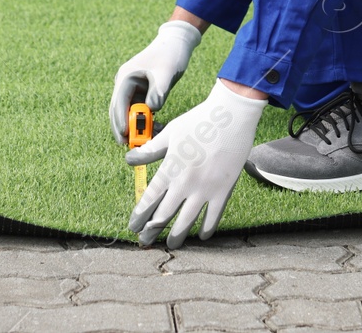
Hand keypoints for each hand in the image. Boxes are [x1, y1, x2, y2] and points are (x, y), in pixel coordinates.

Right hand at [109, 19, 201, 142]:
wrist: (176, 43)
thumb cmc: (170, 54)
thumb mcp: (166, 72)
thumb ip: (158, 91)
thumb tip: (152, 109)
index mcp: (126, 76)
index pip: (119, 102)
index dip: (120, 120)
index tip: (124, 136)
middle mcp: (126, 84)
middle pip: (119, 110)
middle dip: (123, 128)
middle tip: (129, 146)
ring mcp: (133, 89)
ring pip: (129, 113)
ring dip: (136, 126)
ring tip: (146, 140)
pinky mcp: (142, 93)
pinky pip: (139, 111)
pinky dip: (145, 121)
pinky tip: (156, 129)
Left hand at [126, 80, 265, 247]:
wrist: (232, 116)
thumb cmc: (199, 121)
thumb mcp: (171, 133)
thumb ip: (151, 150)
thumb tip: (129, 159)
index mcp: (170, 168)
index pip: (150, 199)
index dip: (139, 215)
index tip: (133, 226)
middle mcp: (186, 183)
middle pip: (165, 214)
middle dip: (152, 229)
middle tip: (145, 240)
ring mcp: (206, 189)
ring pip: (187, 221)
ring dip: (177, 235)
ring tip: (170, 244)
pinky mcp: (224, 190)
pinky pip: (214, 216)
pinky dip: (207, 228)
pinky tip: (201, 236)